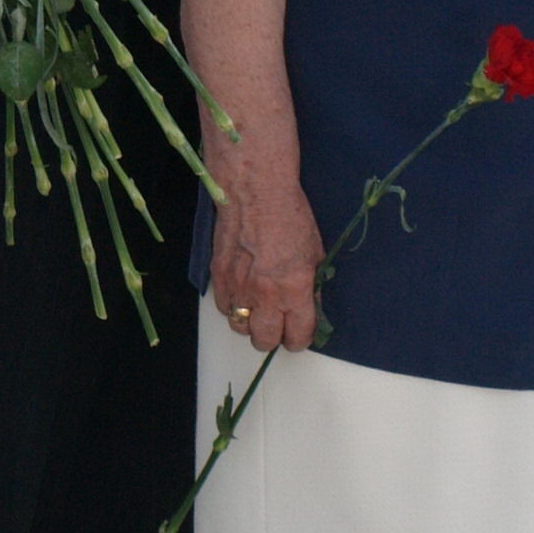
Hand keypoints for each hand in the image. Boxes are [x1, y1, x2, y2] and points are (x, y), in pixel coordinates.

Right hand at [208, 169, 324, 354]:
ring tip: (258, 308)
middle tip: (278, 325)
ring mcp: (238, 288)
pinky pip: (223, 308)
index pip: (297, 337)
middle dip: (274, 337)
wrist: (255, 192)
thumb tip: (309, 308)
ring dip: (250, 322)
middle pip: (265, 340)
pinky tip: (242, 292)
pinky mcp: (218, 277)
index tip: (298, 333)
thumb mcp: (315, 254)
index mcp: (294, 290)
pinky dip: (233, 305)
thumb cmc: (290, 217)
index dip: (300, 339)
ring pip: (240, 327)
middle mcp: (265, 296)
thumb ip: (311, 287)